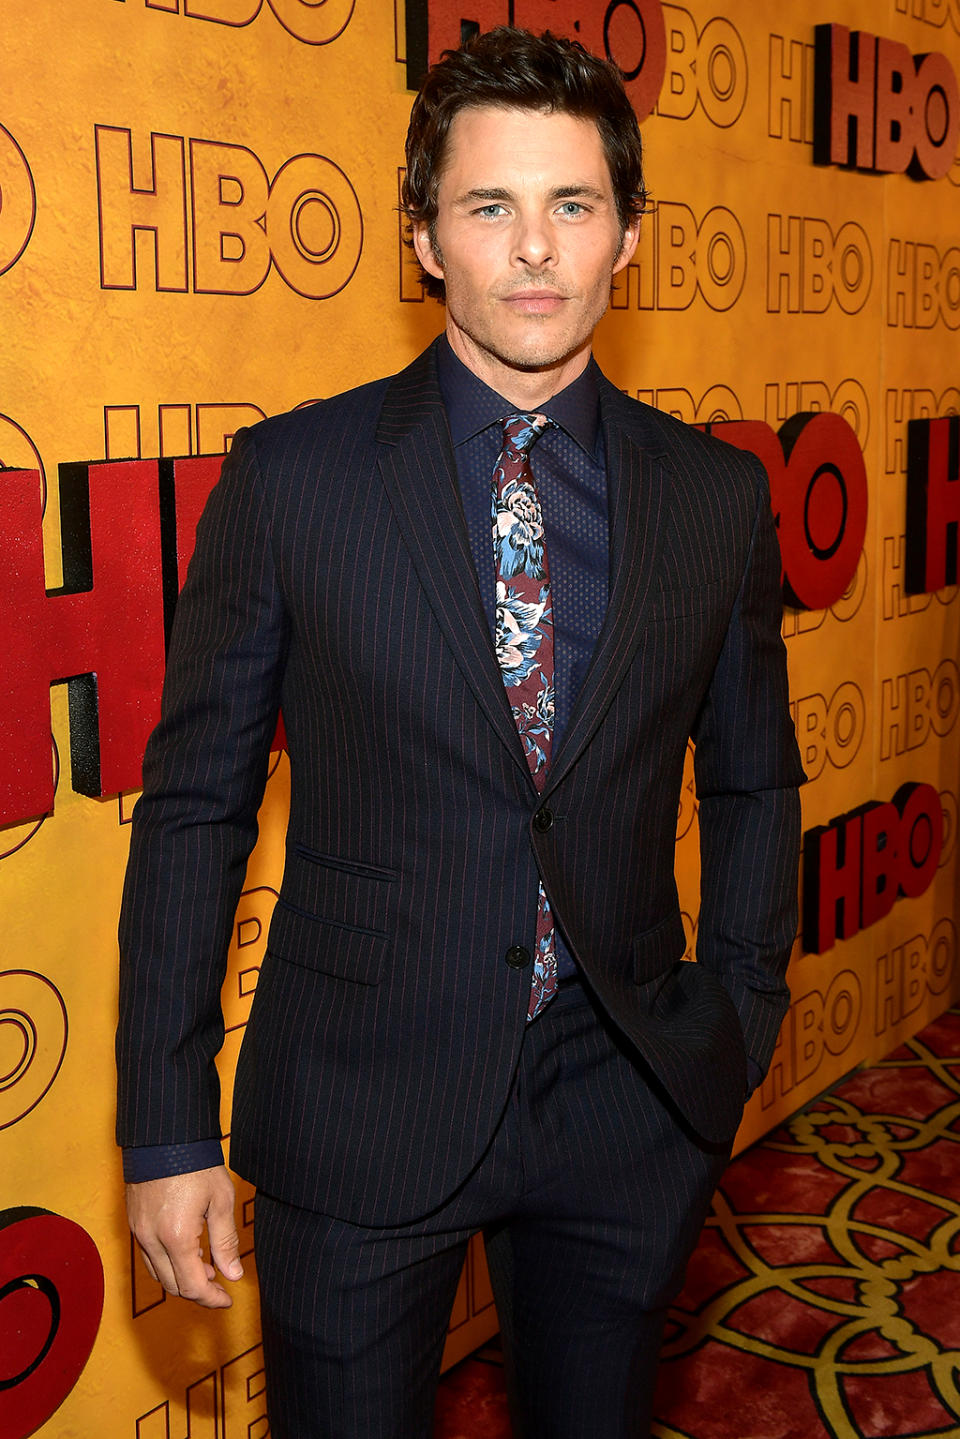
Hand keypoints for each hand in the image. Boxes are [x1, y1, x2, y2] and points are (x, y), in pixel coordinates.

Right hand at [126, 1165, 242, 1308]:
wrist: (164, 1137)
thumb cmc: (196, 1164)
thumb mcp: (220, 1201)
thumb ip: (225, 1242)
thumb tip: (233, 1274)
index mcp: (176, 1238)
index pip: (193, 1287)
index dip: (212, 1298)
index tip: (227, 1299)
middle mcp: (151, 1240)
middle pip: (173, 1286)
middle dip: (198, 1291)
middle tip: (220, 1284)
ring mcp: (139, 1232)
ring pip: (158, 1274)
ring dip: (181, 1279)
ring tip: (206, 1267)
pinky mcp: (133, 1222)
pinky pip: (148, 1257)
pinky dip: (167, 1264)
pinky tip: (185, 1252)